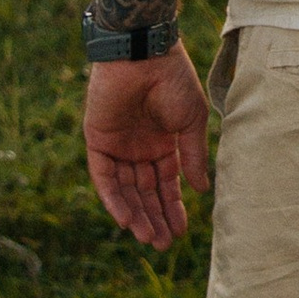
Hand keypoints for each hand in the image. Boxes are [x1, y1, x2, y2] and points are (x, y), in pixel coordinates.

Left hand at [85, 51, 210, 249]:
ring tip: (148, 238)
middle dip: (154, 218)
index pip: (166, 183)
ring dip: (136, 214)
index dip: (173, 207)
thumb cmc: (173, 80)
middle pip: (145, 192)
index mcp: (163, 141)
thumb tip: (201, 190)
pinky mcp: (97, 141)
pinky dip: (113, 199)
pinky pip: (103, 177)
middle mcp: (139, 147)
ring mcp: (118, 145)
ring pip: (125, 190)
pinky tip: (125, 220)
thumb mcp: (192, 120)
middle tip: (162, 244)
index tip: (181, 232)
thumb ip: (193, 155)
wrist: (143, 53)